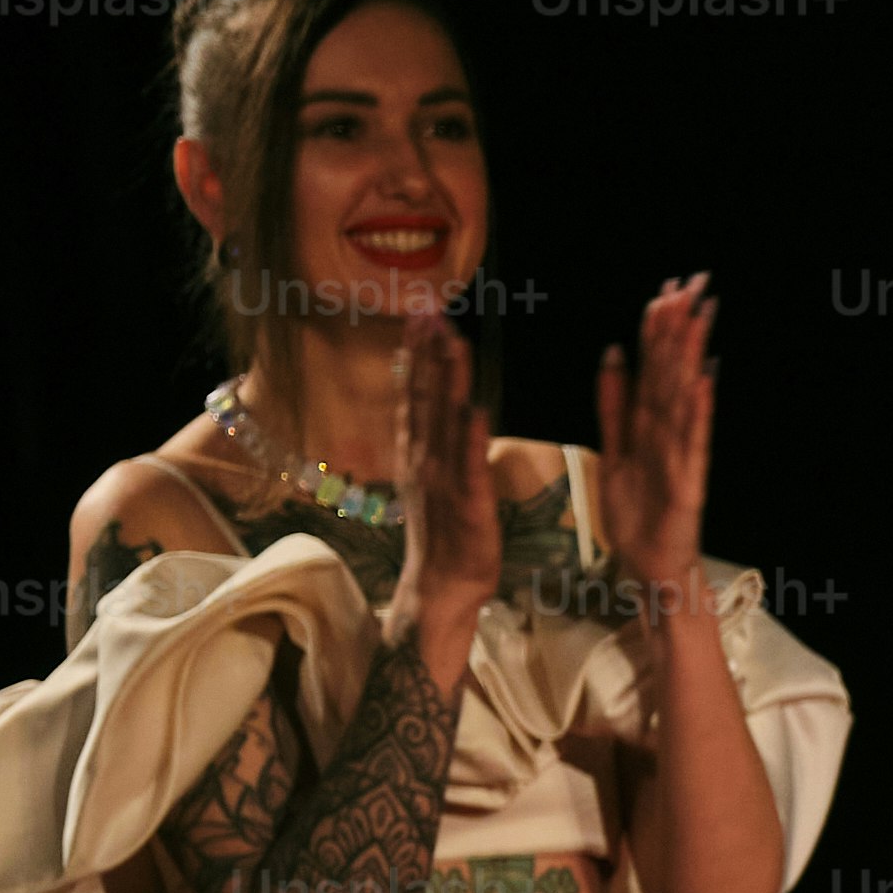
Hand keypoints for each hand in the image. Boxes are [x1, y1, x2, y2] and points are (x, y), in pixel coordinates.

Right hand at [390, 299, 498, 656]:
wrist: (441, 586)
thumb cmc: (447, 533)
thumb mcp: (437, 478)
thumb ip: (437, 440)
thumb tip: (445, 403)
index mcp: (419, 451)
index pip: (417, 391)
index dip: (418, 351)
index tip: (420, 312)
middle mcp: (425, 458)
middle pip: (425, 394)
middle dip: (427, 348)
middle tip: (428, 305)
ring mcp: (443, 479)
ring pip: (444, 420)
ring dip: (447, 378)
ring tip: (451, 338)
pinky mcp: (467, 504)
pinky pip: (469, 466)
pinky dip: (470, 438)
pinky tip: (475, 409)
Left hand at [587, 274, 717, 626]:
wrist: (650, 566)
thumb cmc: (636, 515)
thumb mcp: (613, 449)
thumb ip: (613, 404)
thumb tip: (613, 355)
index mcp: (646, 426)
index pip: (652, 368)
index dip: (657, 329)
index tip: (665, 290)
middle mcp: (668, 435)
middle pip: (671, 373)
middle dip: (680, 329)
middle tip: (692, 285)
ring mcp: (681, 457)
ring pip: (682, 398)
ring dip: (691, 357)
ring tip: (699, 317)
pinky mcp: (688, 484)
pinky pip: (692, 443)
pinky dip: (699, 412)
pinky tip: (705, 381)